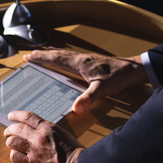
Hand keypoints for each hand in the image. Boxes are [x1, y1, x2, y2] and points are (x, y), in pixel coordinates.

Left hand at [4, 111, 82, 162]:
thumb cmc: (74, 152)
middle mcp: (39, 137)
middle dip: (9, 129)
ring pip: (12, 142)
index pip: (27, 117)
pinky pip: (15, 157)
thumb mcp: (62, 134)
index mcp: (48, 127)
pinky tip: (17, 156)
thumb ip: (49, 131)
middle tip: (7, 132)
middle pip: (16, 128)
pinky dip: (14, 155)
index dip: (16, 115)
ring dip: (10, 142)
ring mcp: (34, 151)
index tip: (11, 116)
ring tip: (11, 144)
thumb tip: (38, 130)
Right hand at [23, 49, 146, 113]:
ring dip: (52, 54)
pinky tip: (65, 60)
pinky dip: (63, 56)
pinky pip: (72, 57)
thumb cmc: (119, 77)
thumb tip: (74, 109)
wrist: (134, 69)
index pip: (56, 59)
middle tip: (28, 55)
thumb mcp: (102, 89)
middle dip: (42, 55)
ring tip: (42, 54)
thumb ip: (88, 98)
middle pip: (58, 54)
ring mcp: (87, 59)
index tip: (28, 57)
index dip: (42, 58)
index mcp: (80, 63)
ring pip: (65, 54)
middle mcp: (81, 58)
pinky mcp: (93, 62)